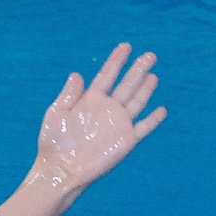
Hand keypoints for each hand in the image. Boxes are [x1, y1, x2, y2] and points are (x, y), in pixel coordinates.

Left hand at [32, 43, 165, 195]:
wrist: (61, 170)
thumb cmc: (53, 143)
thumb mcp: (56, 114)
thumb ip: (68, 94)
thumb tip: (77, 74)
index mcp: (89, 100)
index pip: (107, 75)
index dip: (116, 61)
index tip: (125, 46)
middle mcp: (106, 109)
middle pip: (126, 84)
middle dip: (137, 69)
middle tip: (150, 55)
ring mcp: (117, 124)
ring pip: (137, 101)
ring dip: (146, 88)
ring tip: (153, 75)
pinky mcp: (126, 140)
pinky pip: (143, 127)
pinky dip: (153, 119)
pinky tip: (162, 109)